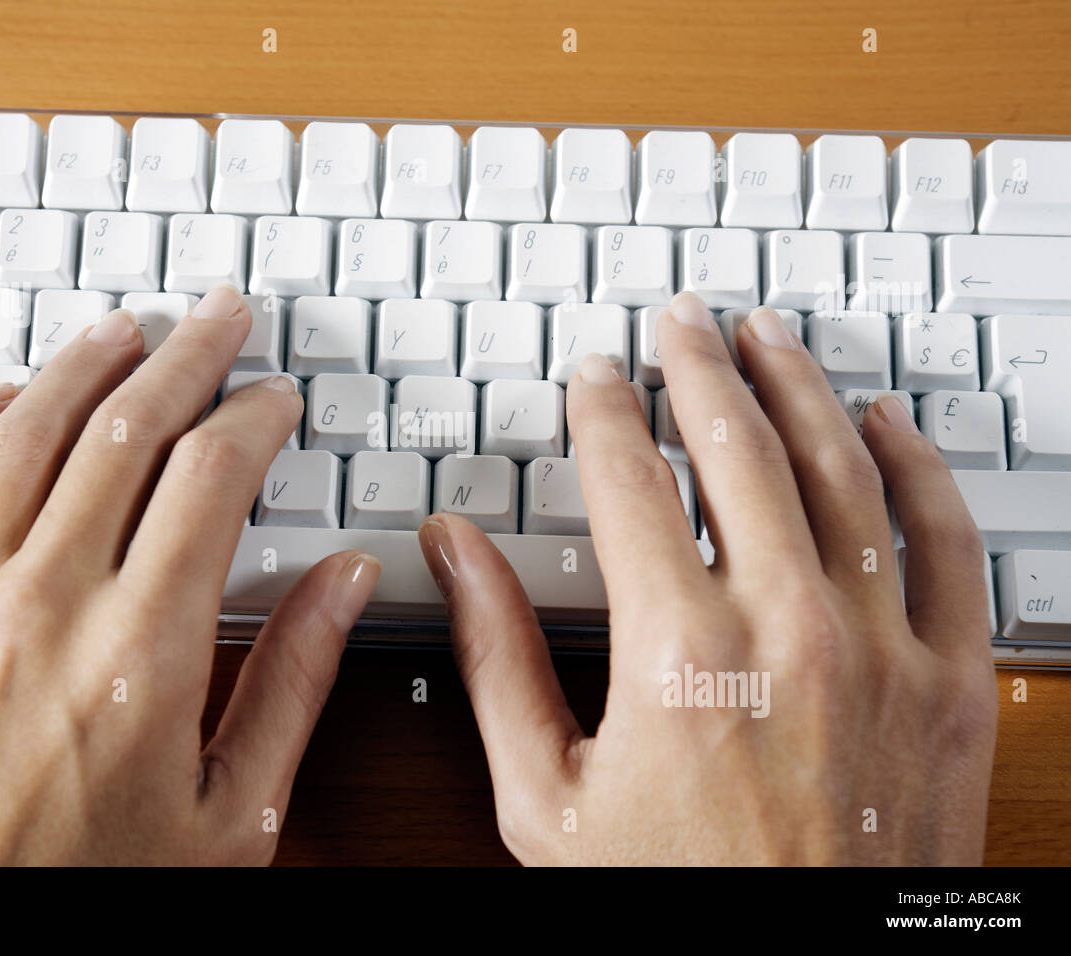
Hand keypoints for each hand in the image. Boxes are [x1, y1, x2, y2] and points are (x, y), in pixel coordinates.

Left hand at [0, 286, 378, 864]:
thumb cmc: (98, 897)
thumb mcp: (236, 813)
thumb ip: (295, 681)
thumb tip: (345, 582)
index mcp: (144, 649)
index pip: (211, 476)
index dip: (253, 416)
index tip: (274, 399)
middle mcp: (45, 606)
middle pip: (125, 429)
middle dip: (186, 357)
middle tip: (219, 317)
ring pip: (21, 436)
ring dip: (81, 366)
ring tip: (126, 329)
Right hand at [417, 292, 996, 864]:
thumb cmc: (675, 899)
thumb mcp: (547, 797)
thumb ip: (497, 660)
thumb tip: (456, 554)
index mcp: (677, 652)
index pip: (629, 479)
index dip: (604, 411)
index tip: (595, 377)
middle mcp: (788, 629)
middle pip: (738, 444)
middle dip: (699, 365)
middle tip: (680, 320)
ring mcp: (883, 648)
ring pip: (844, 467)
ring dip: (800, 386)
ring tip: (768, 336)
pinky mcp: (952, 680)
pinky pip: (944, 539)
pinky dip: (917, 466)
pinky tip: (883, 421)